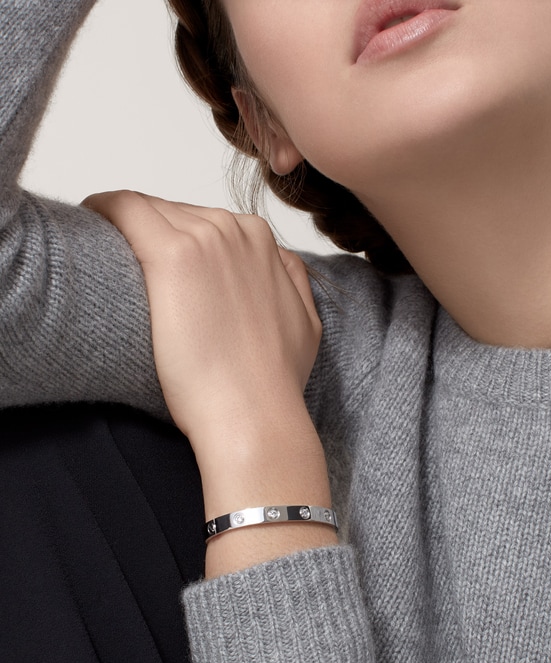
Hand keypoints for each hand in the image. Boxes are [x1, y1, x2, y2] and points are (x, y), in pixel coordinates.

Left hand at [82, 191, 321, 445]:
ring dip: (125, 228)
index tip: (152, 262)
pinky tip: (89, 222)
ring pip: (147, 210)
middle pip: (173, 212)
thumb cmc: (272, 379)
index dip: (174, 239)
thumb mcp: (306, 320)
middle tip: (126, 266)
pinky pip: (123, 208)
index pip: (203, 221)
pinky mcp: (172, 255)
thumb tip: (276, 263)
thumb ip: (291, 280)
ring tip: (104, 255)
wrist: (254, 410)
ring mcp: (205, 239)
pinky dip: (102, 210)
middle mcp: (234, 230)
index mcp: (261, 241)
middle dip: (149, 233)